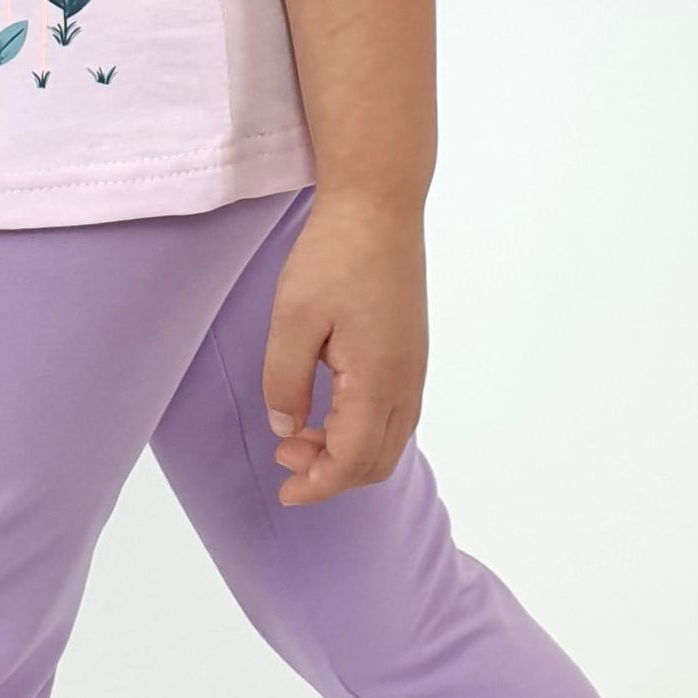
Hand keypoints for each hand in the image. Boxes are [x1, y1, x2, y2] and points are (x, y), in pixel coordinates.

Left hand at [260, 190, 426, 504]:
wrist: (379, 206)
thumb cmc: (334, 257)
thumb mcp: (292, 319)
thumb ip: (285, 382)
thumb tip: (287, 427)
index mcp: (378, 381)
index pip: (353, 460)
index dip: (318, 484)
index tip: (285, 492)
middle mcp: (405, 382)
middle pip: (377, 461)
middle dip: (331, 474)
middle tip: (284, 457)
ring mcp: (413, 367)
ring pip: (389, 439)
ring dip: (346, 452)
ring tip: (297, 434)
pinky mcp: (411, 351)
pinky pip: (394, 414)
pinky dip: (361, 429)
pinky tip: (326, 409)